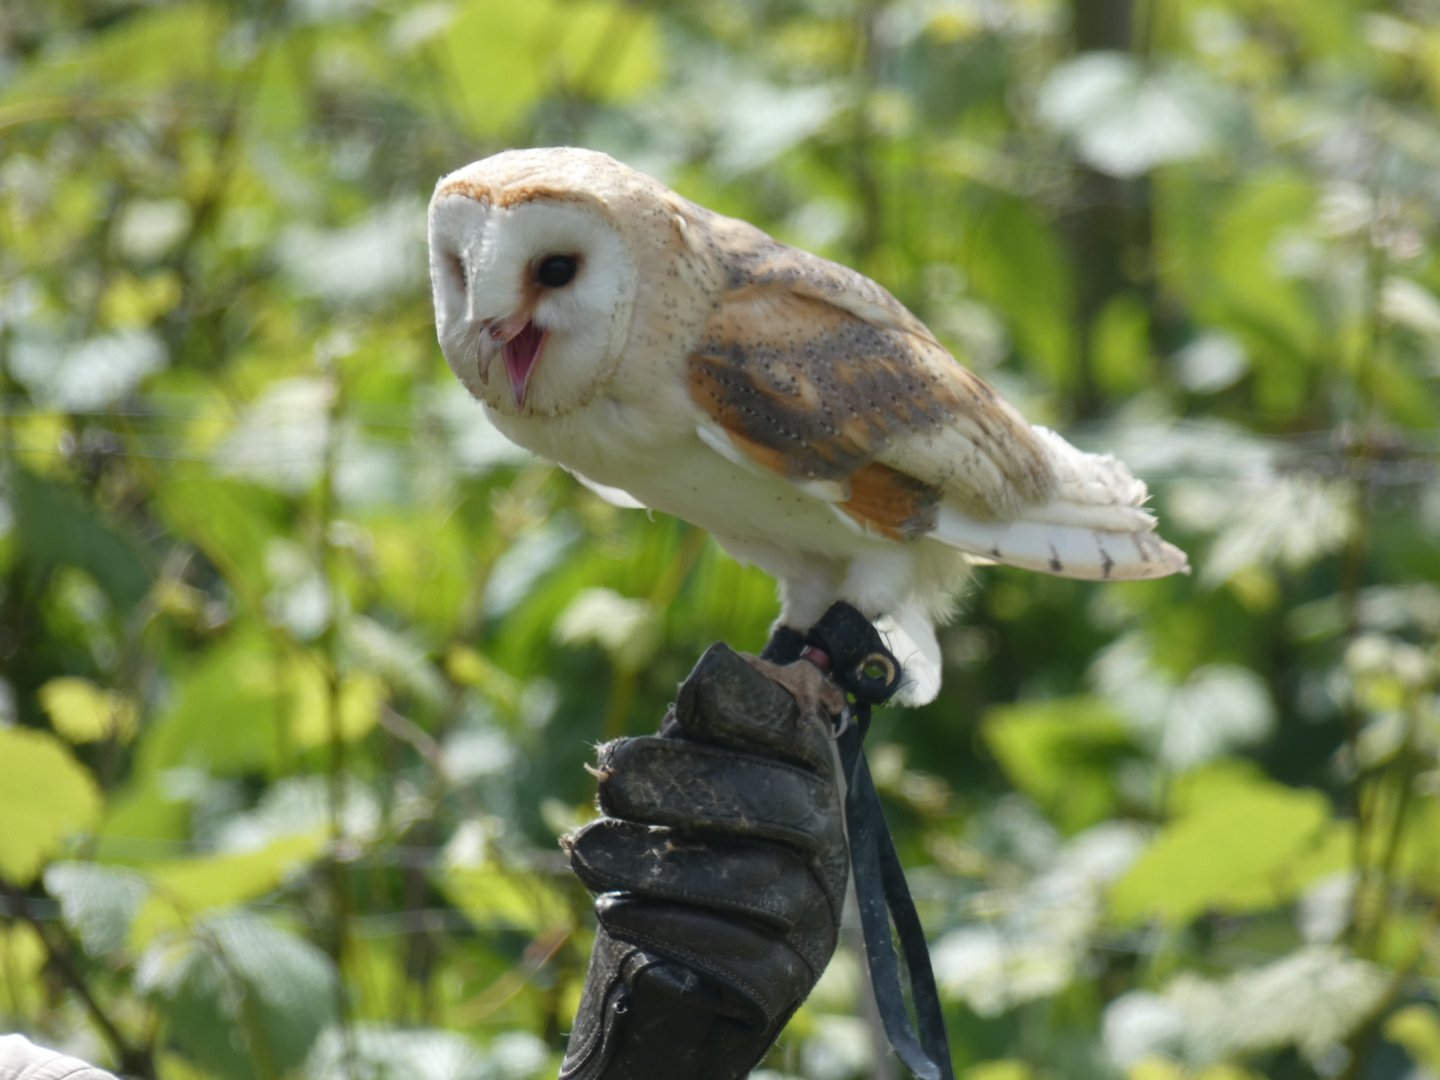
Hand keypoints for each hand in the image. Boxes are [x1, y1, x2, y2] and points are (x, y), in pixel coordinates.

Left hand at [559, 643, 848, 1079]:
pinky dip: (668, 926)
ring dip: (660, 861)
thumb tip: (719, 664)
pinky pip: (741, 954)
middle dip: (689, 783)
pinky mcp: (789, 980)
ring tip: (586, 848)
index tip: (693, 692)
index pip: (803, 734)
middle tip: (607, 776)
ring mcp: (817, 918)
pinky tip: (613, 911)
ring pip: (759, 880)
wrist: (672, 984)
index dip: (755, 708)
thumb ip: (701, 731)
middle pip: (785, 805)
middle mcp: (831, 846)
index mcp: (809, 782)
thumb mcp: (684, 784)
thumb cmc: (677, 860)